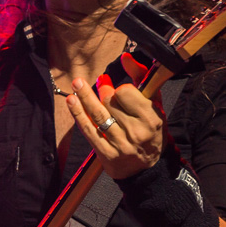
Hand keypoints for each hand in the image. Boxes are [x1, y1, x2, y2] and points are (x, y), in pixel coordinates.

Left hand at [67, 53, 164, 178]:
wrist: (148, 169)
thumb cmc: (151, 132)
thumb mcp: (154, 106)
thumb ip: (142, 80)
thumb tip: (126, 58)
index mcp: (151, 119)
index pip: (126, 93)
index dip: (120, 89)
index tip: (119, 89)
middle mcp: (136, 132)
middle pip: (110, 103)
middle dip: (103, 90)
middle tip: (100, 82)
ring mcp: (120, 145)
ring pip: (97, 115)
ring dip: (84, 96)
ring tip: (77, 83)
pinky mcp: (107, 155)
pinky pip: (89, 130)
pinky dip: (78, 114)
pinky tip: (71, 101)